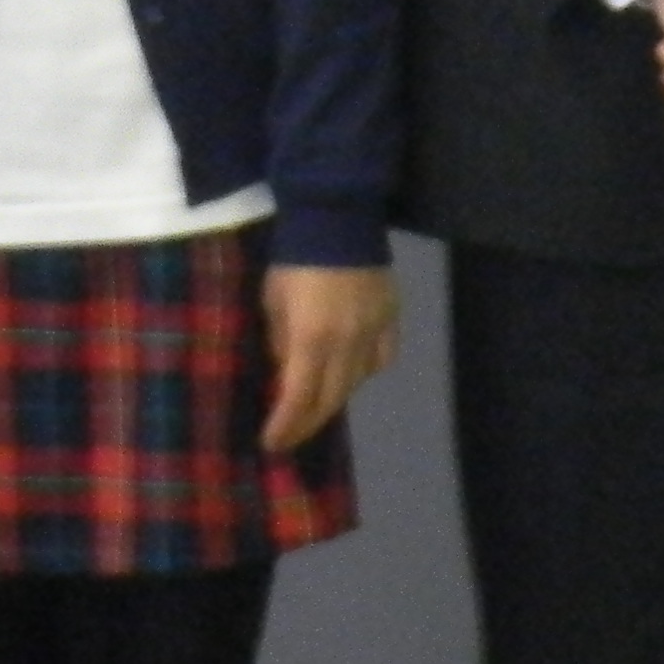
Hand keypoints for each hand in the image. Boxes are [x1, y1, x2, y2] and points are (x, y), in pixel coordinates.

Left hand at [261, 261, 403, 451]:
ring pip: (357, 383)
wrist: (337, 218)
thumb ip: (280, 340)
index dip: (285, 427)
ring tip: (318, 402)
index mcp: (311, 339)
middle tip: (291, 435)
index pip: (298, 399)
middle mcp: (346, 343)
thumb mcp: (272, 301)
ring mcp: (373, 331)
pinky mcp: (391, 317)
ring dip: (334, 397)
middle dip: (307, 423)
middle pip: (331, 399)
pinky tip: (354, 370)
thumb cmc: (295, 259)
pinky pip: (383, 358)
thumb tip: (285, 370)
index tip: (271, 444)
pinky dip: (366, 371)